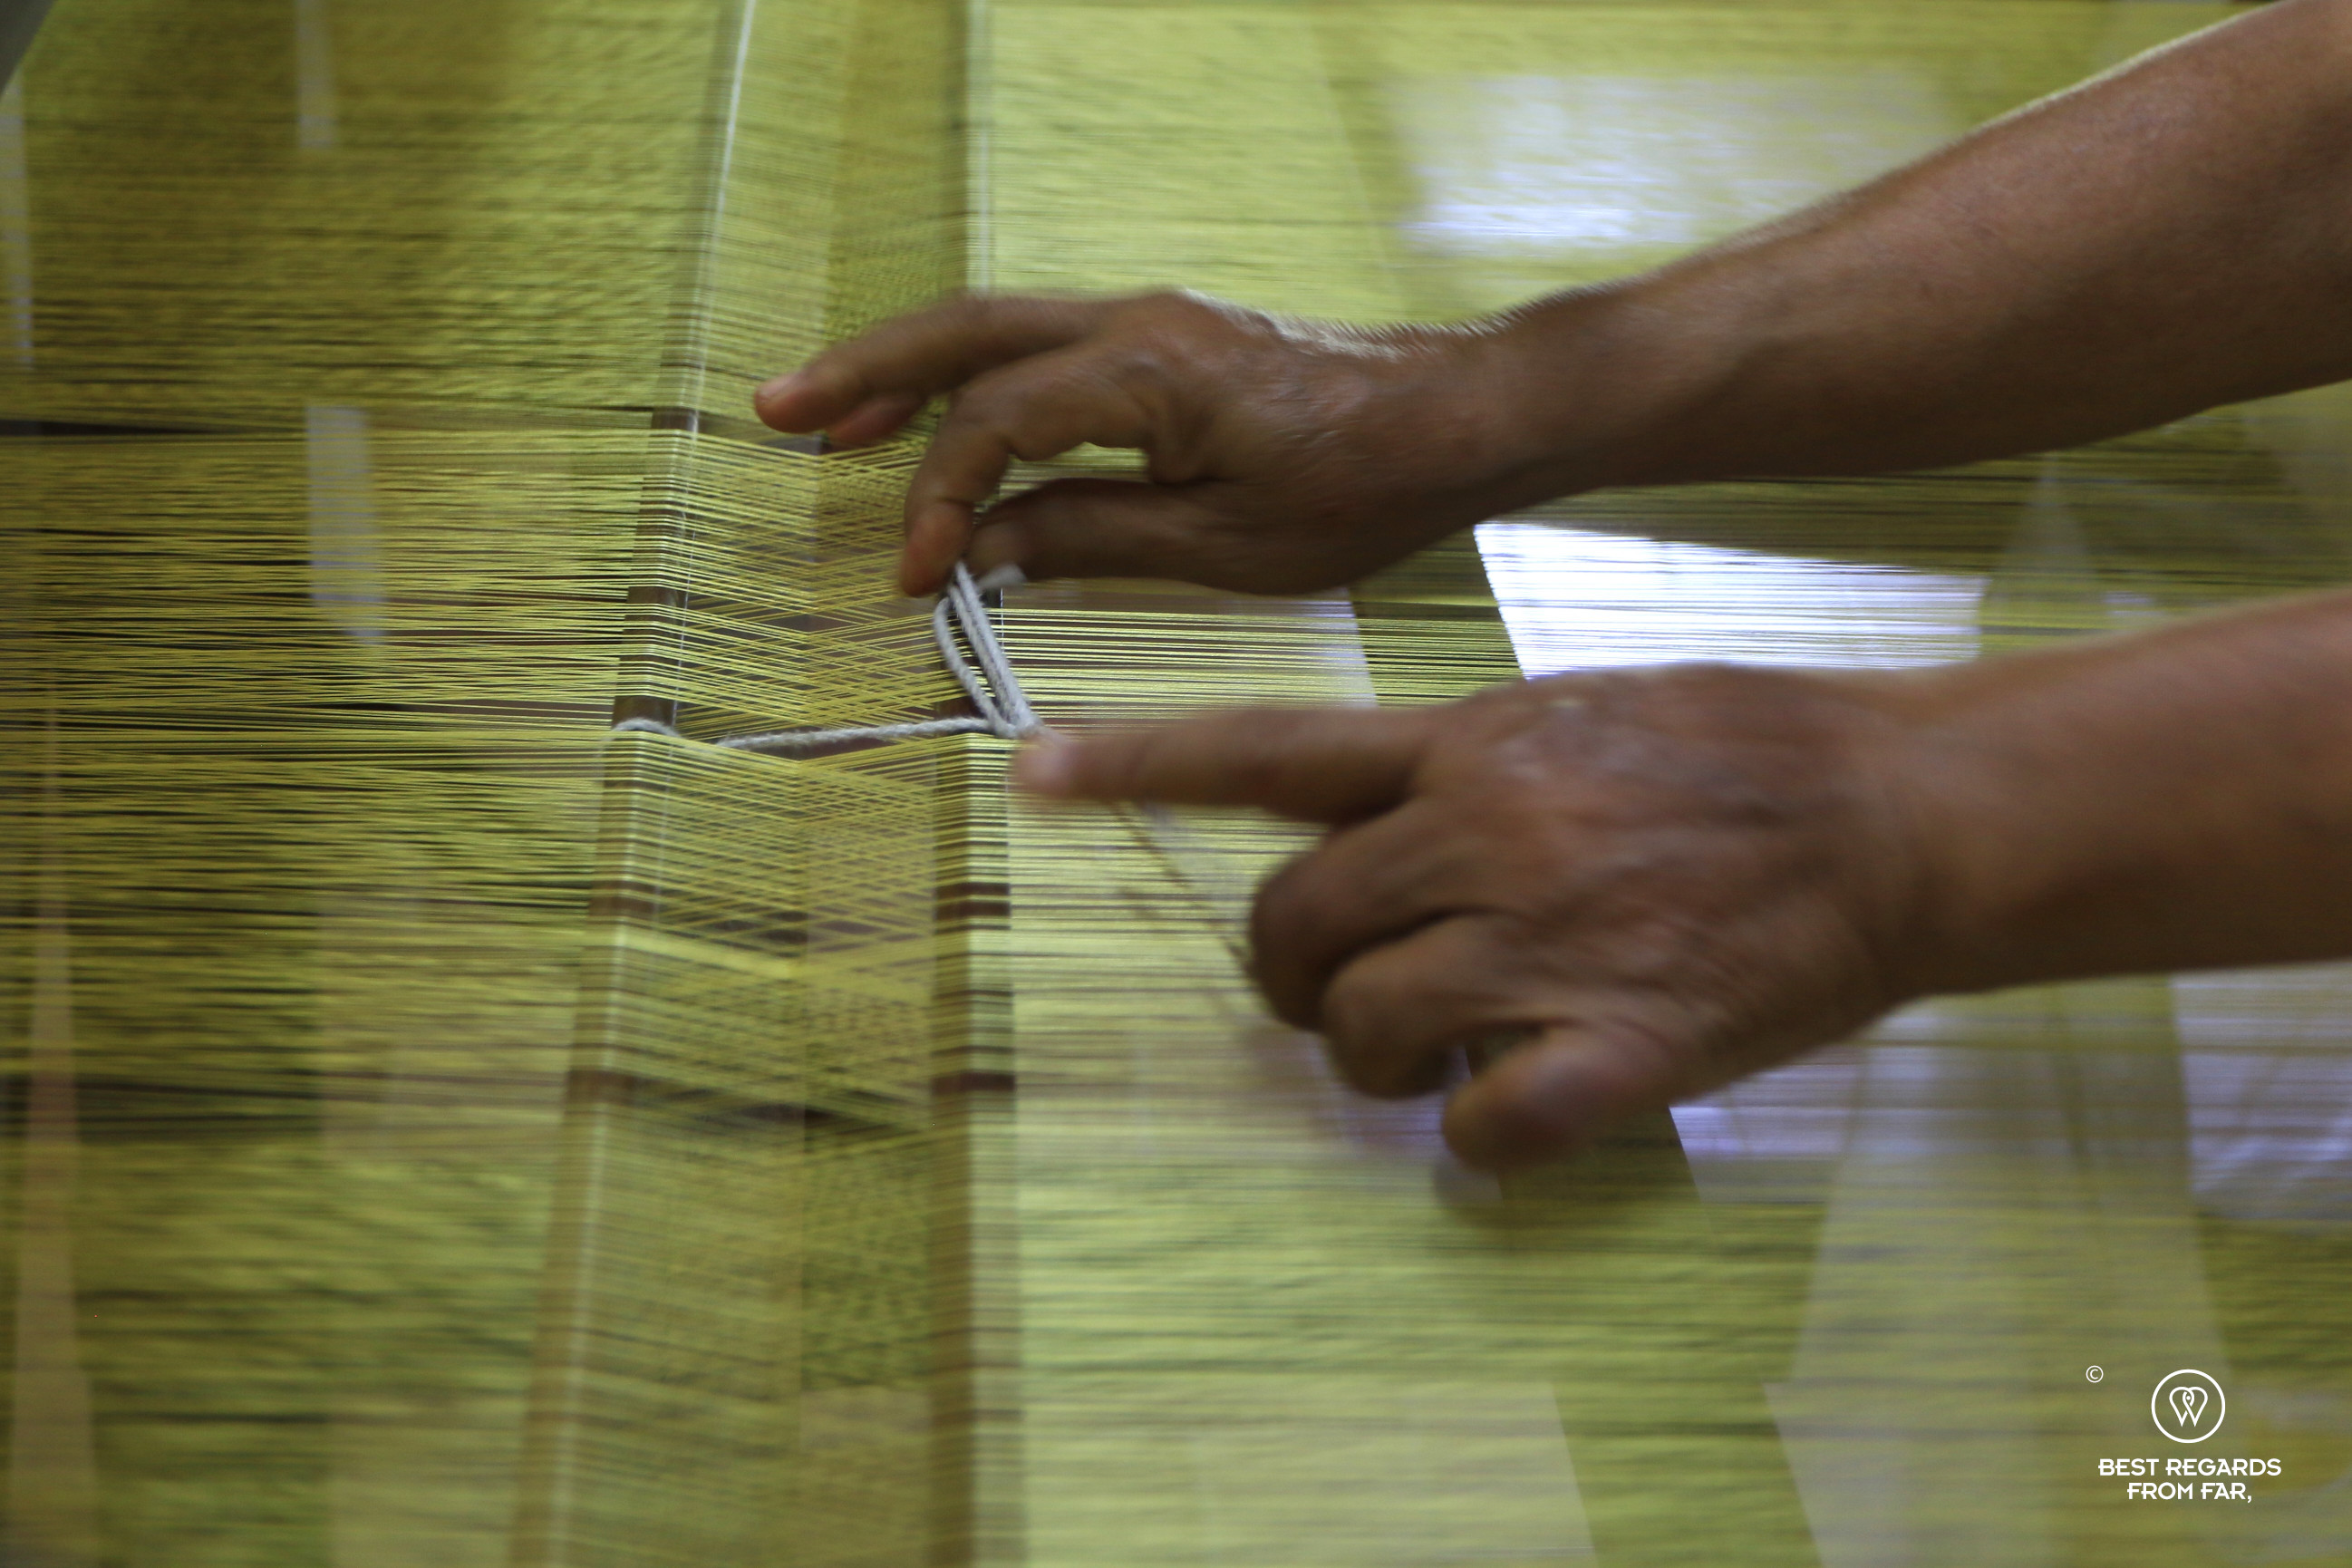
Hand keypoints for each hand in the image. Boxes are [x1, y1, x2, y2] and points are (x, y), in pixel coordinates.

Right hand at [753, 292, 1548, 595]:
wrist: (1464, 417)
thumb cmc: (1368, 483)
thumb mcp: (1228, 548)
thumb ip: (1093, 540)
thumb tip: (987, 554)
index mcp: (1146, 371)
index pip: (993, 422)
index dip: (937, 500)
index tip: (916, 578)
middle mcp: (1134, 323)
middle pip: (963, 330)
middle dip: (863, 372)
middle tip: (776, 411)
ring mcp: (1149, 321)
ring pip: (995, 325)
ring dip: (907, 367)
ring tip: (827, 411)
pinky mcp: (1167, 342)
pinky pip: (1042, 345)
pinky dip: (974, 377)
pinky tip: (943, 419)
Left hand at [1013, 665, 1944, 1169]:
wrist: (1905, 810)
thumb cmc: (1750, 751)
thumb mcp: (1585, 707)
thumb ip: (1462, 762)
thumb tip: (1375, 827)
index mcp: (1474, 743)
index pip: (1270, 750)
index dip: (1138, 763)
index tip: (1031, 773)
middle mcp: (1489, 832)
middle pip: (1292, 927)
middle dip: (1292, 976)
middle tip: (1342, 993)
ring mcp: (1550, 940)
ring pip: (1361, 1029)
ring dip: (1377, 1055)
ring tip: (1448, 1043)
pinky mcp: (1623, 1045)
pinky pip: (1477, 1130)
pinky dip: (1478, 1135)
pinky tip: (1522, 1098)